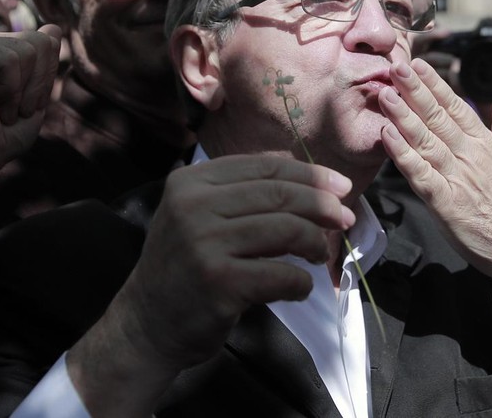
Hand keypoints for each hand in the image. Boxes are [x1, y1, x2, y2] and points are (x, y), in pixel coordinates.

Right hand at [0, 25, 60, 209]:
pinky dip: (8, 89)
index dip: (45, 78)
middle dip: (37, 84)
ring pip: (29, 51)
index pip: (49, 41)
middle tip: (14, 108)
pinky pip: (10, 61)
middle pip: (43, 43)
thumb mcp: (36, 97)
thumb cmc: (3, 134)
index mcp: (2, 48)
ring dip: (22, 91)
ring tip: (1, 108)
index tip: (25, 103)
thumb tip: (53, 26)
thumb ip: (46, 64)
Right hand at [67, 155, 354, 414]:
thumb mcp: (201, 214)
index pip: (265, 167)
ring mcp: (203, 244)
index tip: (341, 187)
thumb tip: (309, 171)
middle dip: (322, 205)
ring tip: (320, 254)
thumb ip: (244, 190)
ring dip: (315, 242)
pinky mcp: (218, 283)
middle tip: (344, 219)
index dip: (310, 174)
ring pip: (286, 230)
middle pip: (280, 194)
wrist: (146, 324)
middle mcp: (193, 205)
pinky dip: (301, 281)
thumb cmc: (185, 266)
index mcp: (192, 181)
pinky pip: (282, 274)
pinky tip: (299, 287)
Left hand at [379, 59, 491, 298]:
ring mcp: (457, 179)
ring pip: (426, 141)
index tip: (417, 64)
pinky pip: (420, 174)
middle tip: (394, 66)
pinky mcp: (445, 204)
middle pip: (438, 118)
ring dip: (403, 116)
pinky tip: (387, 135)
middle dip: (414, 90)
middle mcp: (471, 156)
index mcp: (486, 144)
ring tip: (385, 93)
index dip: (435, 85)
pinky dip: (403, 154)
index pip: (457, 107)